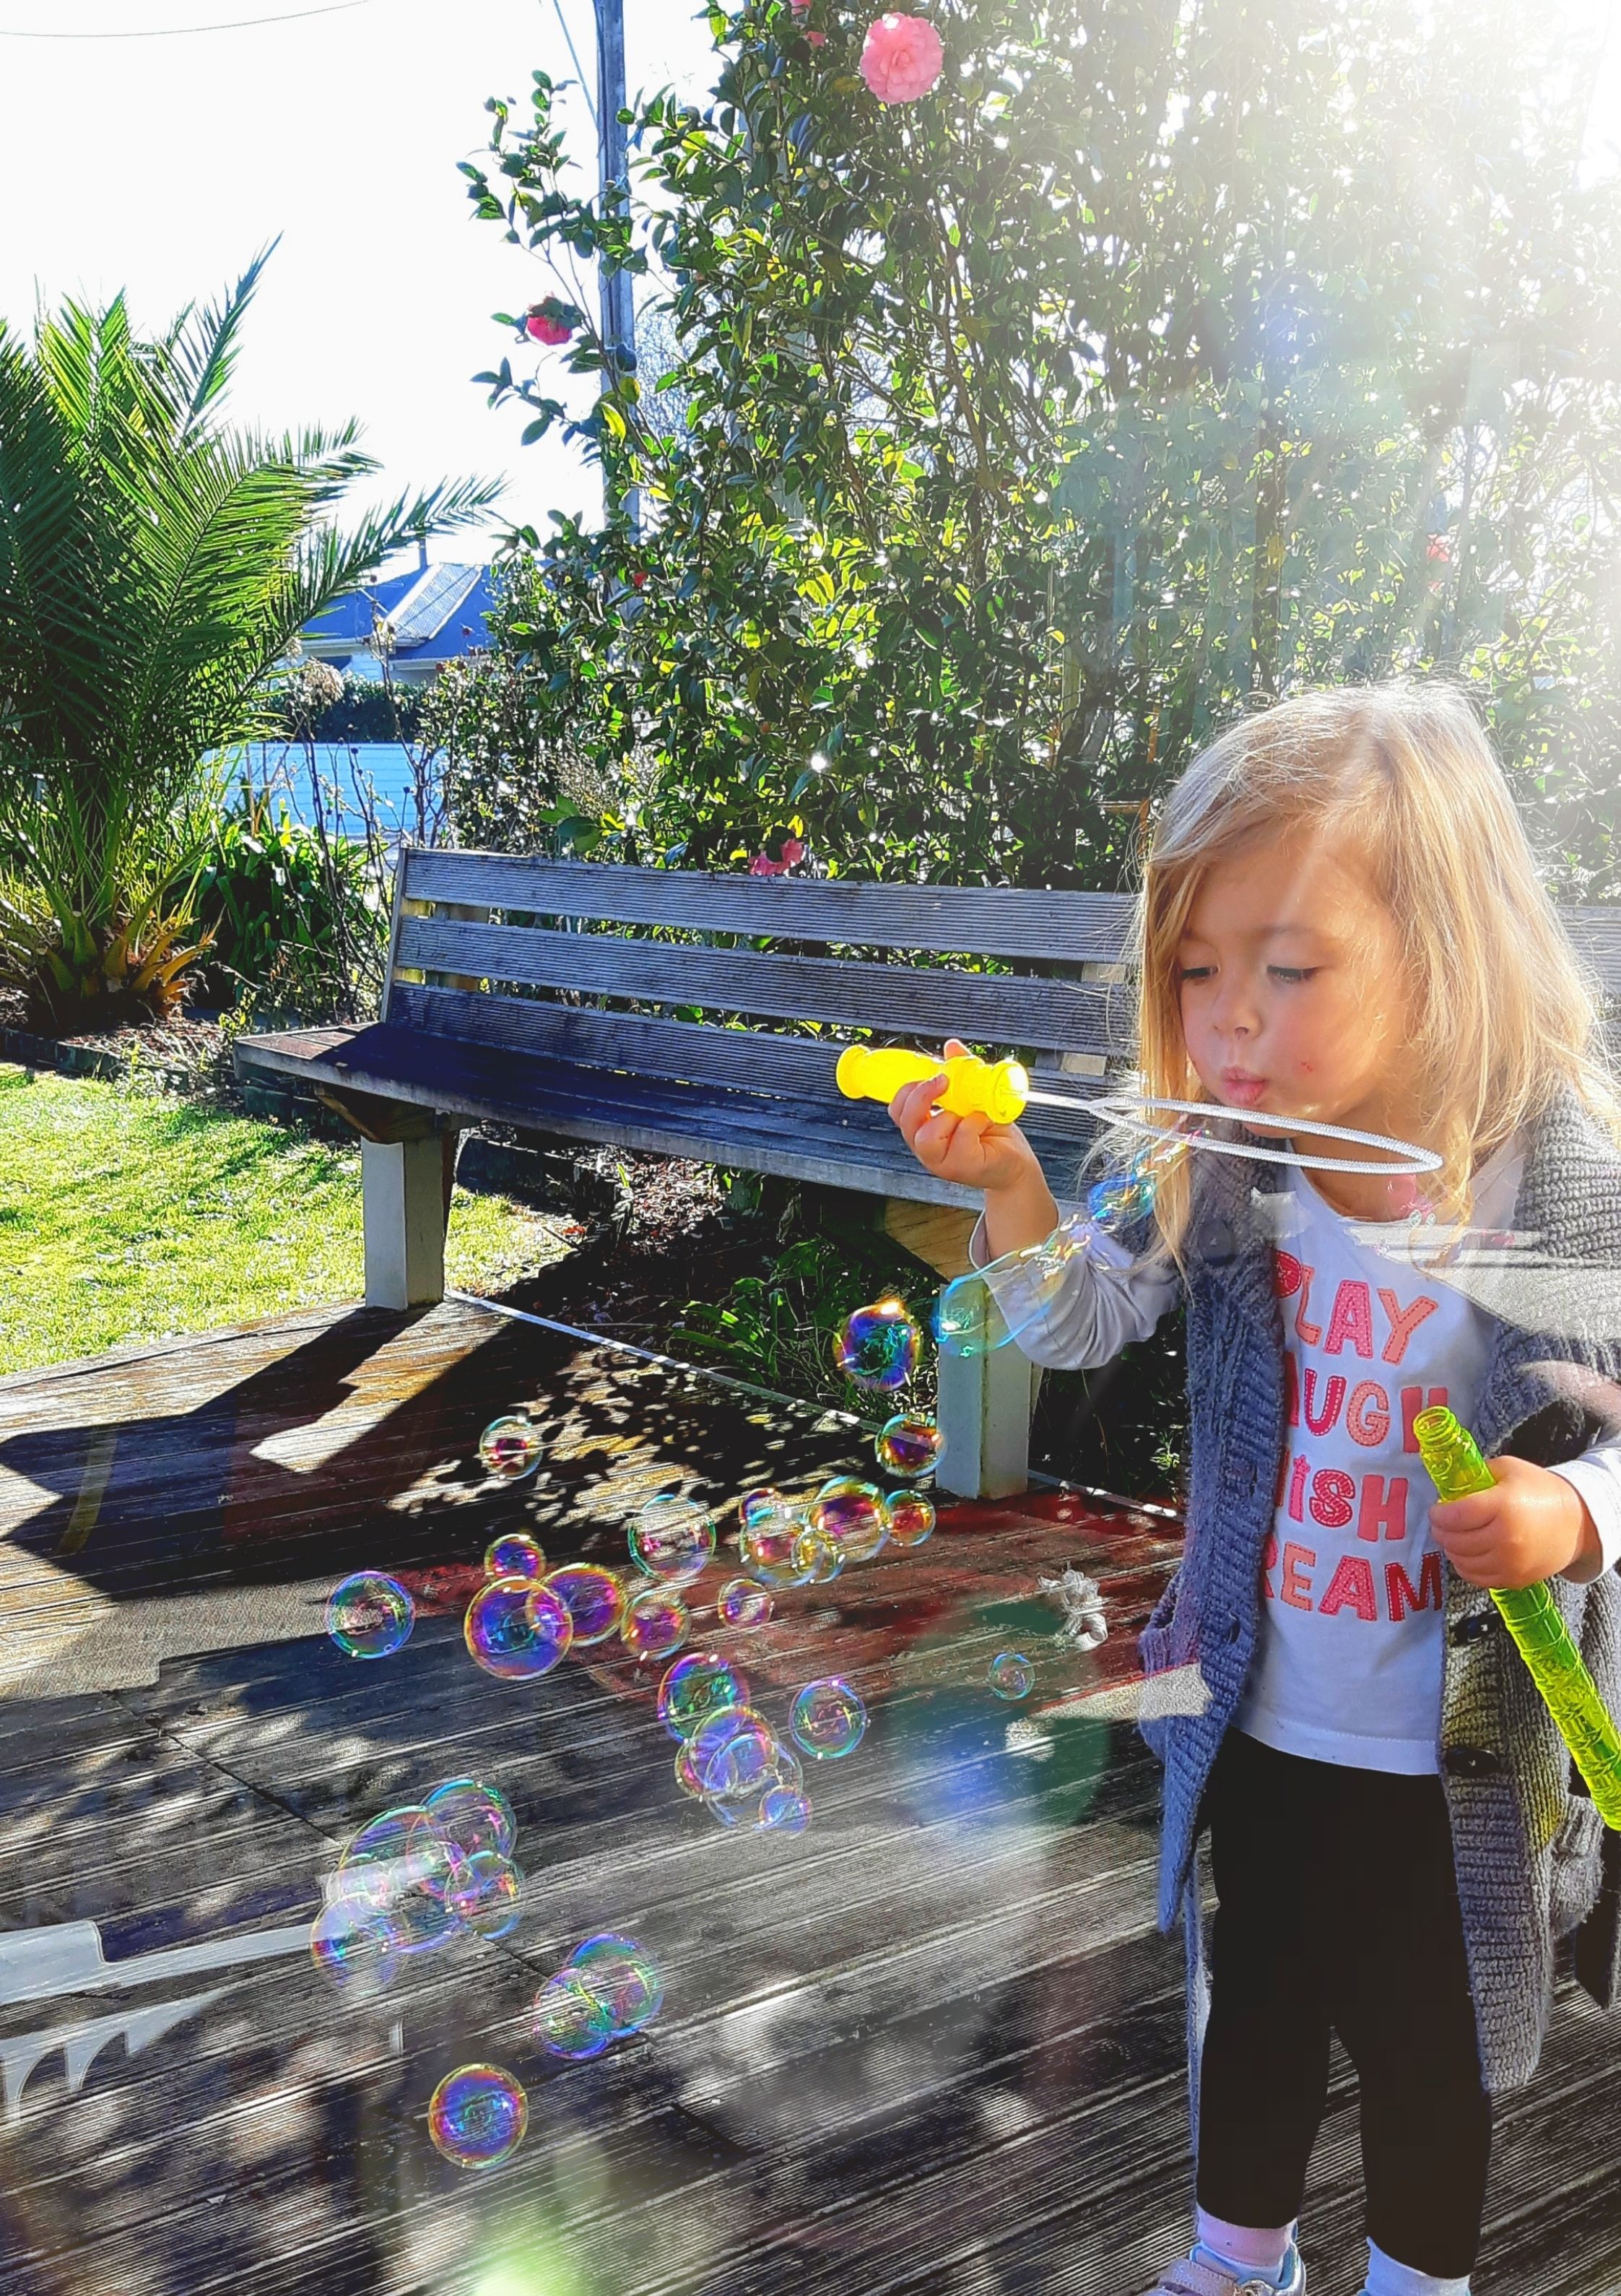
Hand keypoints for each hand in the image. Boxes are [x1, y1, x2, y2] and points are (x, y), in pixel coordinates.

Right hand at [888, 1038, 1058, 1250]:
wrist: (1016, 1163)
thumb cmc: (992, 1134)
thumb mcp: (973, 1099)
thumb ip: (960, 1074)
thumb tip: (951, 1047)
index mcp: (924, 1131)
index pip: (898, 1112)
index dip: (907, 1091)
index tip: (931, 1076)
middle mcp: (927, 1149)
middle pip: (906, 1122)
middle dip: (922, 1096)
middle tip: (944, 1082)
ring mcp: (942, 1162)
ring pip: (926, 1137)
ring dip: (948, 1116)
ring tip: (968, 1112)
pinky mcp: (962, 1167)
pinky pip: (961, 1137)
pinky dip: (975, 1122)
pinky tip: (986, 1122)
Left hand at [1428, 1453, 1602, 1588]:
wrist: (1576, 1522)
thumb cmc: (1541, 1491)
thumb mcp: (1508, 1469)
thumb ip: (1476, 1475)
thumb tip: (1448, 1486)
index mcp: (1504, 1506)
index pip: (1456, 1516)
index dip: (1439, 1514)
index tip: (1436, 1510)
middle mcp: (1506, 1538)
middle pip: (1455, 1541)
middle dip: (1441, 1531)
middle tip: (1440, 1523)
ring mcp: (1511, 1563)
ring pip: (1462, 1562)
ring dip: (1451, 1549)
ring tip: (1452, 1537)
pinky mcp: (1515, 1579)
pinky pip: (1477, 1578)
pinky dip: (1465, 1567)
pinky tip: (1466, 1554)